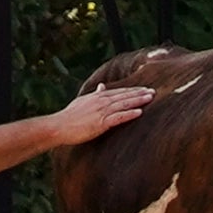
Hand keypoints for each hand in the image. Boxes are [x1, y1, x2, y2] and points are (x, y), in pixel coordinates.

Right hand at [42, 82, 157, 145]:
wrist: (59, 126)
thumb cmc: (69, 116)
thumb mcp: (83, 101)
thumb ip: (94, 94)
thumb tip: (102, 86)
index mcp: (98, 96)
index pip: (119, 91)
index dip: (132, 90)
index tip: (144, 89)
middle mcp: (101, 101)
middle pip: (124, 95)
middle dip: (139, 93)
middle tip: (153, 91)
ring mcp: (101, 111)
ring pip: (124, 104)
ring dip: (138, 100)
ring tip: (150, 98)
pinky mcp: (101, 123)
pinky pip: (118, 117)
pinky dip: (129, 114)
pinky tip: (140, 112)